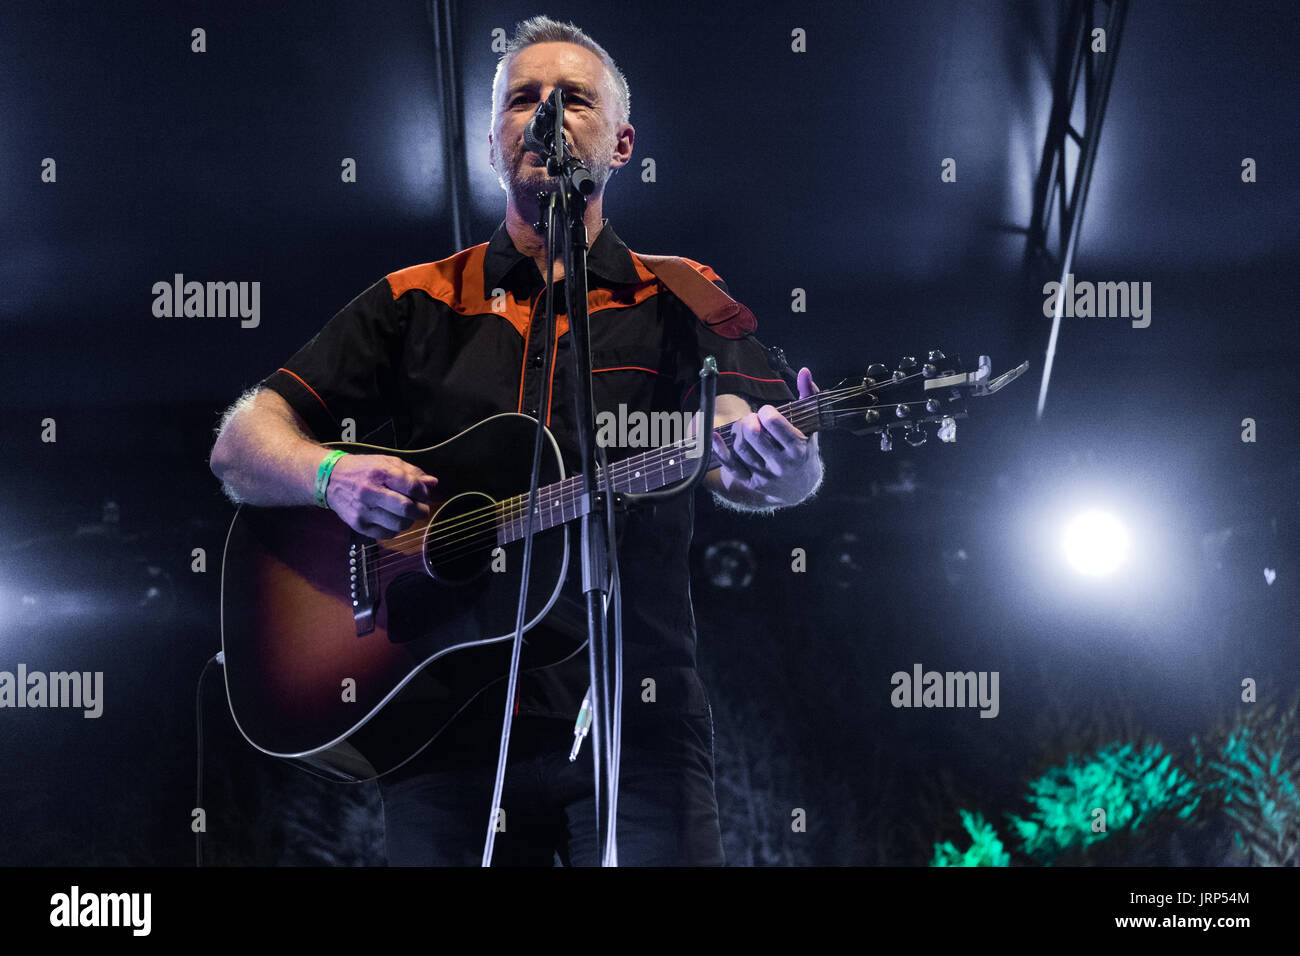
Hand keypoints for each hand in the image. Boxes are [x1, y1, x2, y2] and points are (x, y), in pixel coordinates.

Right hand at [323, 453, 437, 538]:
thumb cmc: (362, 469)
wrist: (330, 479)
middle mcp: (370, 491)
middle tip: (422, 509)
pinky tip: (392, 520)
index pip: (412, 486)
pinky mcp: (358, 525)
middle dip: (421, 511)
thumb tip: (432, 482)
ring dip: (409, 522)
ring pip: (399, 524)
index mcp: (380, 472)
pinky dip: (395, 529)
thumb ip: (411, 472)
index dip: (423, 493)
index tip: (424, 494)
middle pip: (407, 509)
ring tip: (406, 515)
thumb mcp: (386, 462)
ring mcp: (363, 510)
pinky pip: (387, 534)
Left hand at [710, 367, 822, 506]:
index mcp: (798, 449)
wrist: (801, 486)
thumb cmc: (805, 448)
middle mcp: (781, 465)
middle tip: (753, 418)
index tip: (767, 412)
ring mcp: (765, 476)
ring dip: (738, 431)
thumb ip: (809, 396)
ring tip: (745, 427)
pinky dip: (720, 450)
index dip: (766, 412)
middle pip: (754, 435)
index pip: (773, 424)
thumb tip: (804, 371)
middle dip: (749, 420)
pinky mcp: (751, 482)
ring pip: (741, 448)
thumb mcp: (811, 424)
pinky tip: (714, 436)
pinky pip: (731, 466)